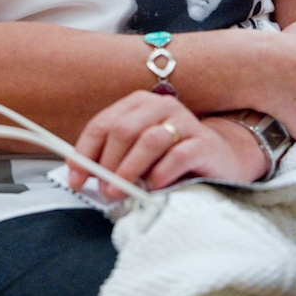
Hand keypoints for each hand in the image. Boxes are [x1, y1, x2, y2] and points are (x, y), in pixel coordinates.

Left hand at [67, 90, 267, 199]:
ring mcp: (184, 122)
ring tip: (120, 191)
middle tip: (102, 189)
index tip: (75, 177)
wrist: (220, 159)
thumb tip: (82, 176)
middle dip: (108, 162)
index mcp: (139, 104)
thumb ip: (114, 157)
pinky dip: (161, 173)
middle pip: (124, 129)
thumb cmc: (171, 157)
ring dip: (130, 169)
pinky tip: (153, 187)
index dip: (85, 150)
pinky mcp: (204, 143)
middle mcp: (161, 106)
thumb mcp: (139, 152)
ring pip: (149, 140)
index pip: (104, 123)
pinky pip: (178, 155)